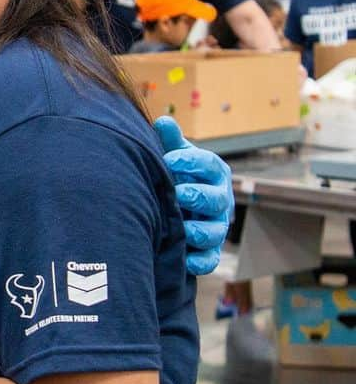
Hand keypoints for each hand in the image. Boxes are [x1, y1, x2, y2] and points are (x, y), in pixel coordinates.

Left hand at [153, 117, 233, 276]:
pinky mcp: (208, 250)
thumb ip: (170, 142)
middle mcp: (219, 199)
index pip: (209, 164)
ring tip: (181, 228)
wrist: (179, 204)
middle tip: (177, 194)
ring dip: (199, 231)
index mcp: (212, 173)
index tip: (168, 160)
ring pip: (215, 232)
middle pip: (217, 199)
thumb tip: (163, 122)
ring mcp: (216, 226)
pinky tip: (185, 261)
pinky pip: (209, 260)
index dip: (190, 162)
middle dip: (197, 197)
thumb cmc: (176, 174)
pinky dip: (200, 262)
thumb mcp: (174, 156)